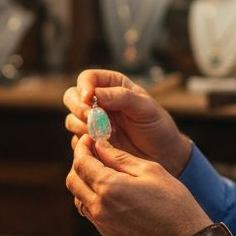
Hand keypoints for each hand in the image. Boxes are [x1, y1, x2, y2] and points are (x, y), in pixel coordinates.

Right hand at [63, 69, 192, 175]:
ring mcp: (93, 123)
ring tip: (105, 135)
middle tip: (90, 119)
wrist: (164, 157)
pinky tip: (103, 147)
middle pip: (72, 97)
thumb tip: (95, 94)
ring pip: (71, 120)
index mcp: (113, 86)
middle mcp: (99, 103)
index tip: (89, 99)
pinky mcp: (91, 143)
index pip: (88, 78)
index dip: (84, 87)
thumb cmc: (158, 128)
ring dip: (83, 127)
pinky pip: (77, 142)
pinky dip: (86, 144)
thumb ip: (122, 97)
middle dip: (78, 107)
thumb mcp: (146, 108)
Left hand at [66, 135, 211, 235]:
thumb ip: (120, 157)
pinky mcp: (107, 233)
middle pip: (73, 180)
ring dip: (84, 182)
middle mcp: (99, 207)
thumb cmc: (174, 204)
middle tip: (93, 153)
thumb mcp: (150, 171)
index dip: (82, 147)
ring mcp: (101, 223)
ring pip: (78, 197)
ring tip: (102, 171)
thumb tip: (100, 145)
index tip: (88, 139)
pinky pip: (89, 211)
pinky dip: (91, 197)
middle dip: (79, 163)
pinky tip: (109, 190)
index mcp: (109, 188)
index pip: (81, 162)